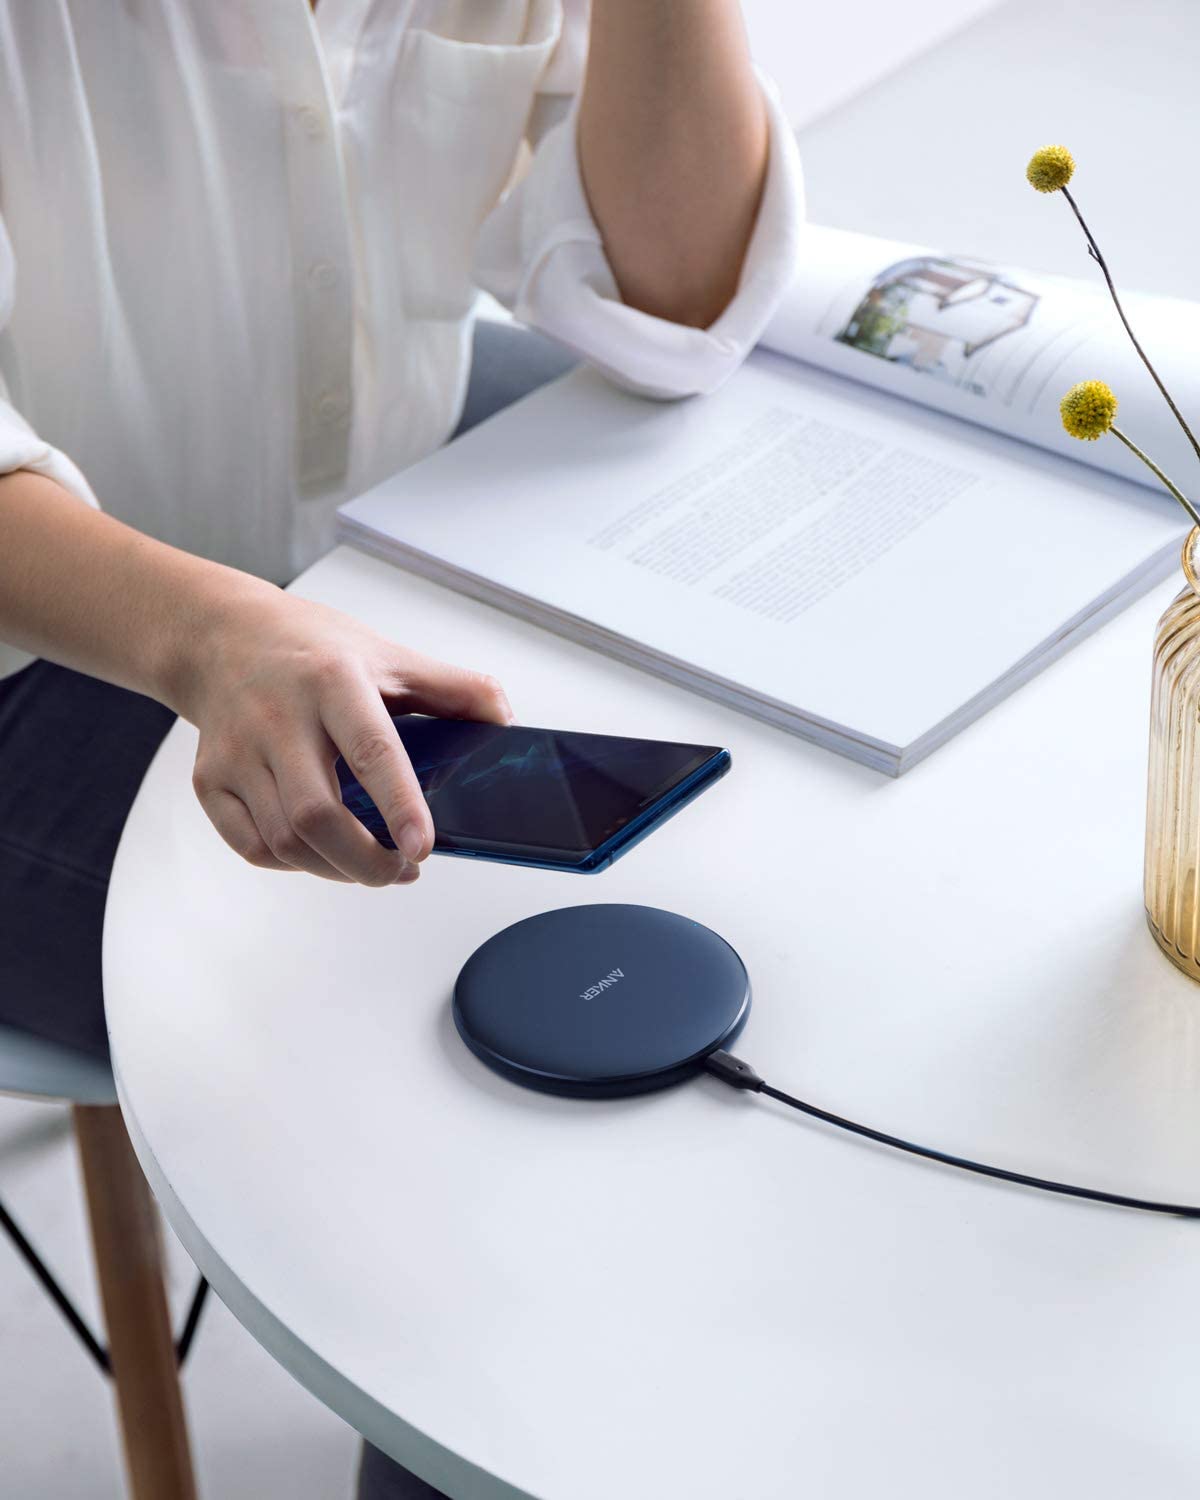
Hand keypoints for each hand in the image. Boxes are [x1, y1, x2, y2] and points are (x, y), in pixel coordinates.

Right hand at [175, 583, 511, 885]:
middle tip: (402, 868)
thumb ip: (452, 688)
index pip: (370, 749)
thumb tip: (503, 719)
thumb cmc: (311, 649)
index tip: (422, 846)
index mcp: (332, 681)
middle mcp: (278, 718)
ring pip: (284, 840)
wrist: (223, 638)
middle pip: (316, 814)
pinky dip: (294, 864)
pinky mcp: (210, 781)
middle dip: (366, 861)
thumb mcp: (388, 654)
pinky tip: (322, 853)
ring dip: (336, 868)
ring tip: (373, 864)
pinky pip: (253, 847)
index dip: (399, 804)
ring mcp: (238, 753)